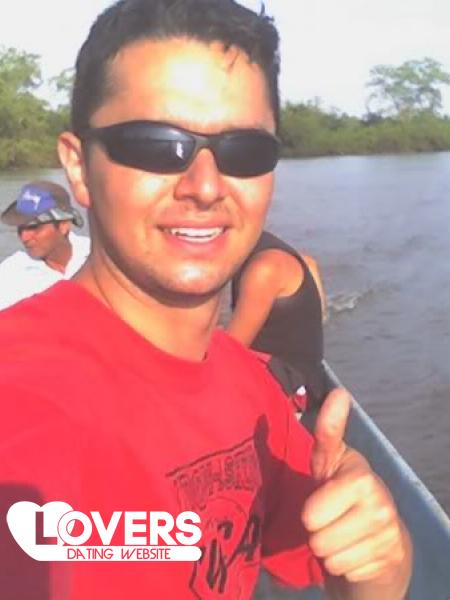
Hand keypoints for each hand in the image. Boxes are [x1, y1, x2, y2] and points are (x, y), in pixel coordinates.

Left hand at [302, 388, 410, 587]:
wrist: (379, 536)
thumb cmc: (343, 492)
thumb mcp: (329, 461)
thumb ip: (329, 430)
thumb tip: (339, 391)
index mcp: (361, 475)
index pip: (311, 514)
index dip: (310, 512)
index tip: (323, 505)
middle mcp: (381, 501)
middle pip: (317, 537)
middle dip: (318, 533)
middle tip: (330, 521)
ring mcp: (388, 532)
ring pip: (330, 557)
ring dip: (330, 551)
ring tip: (342, 535)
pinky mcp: (392, 559)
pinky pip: (345, 572)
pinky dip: (345, 566)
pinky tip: (356, 550)